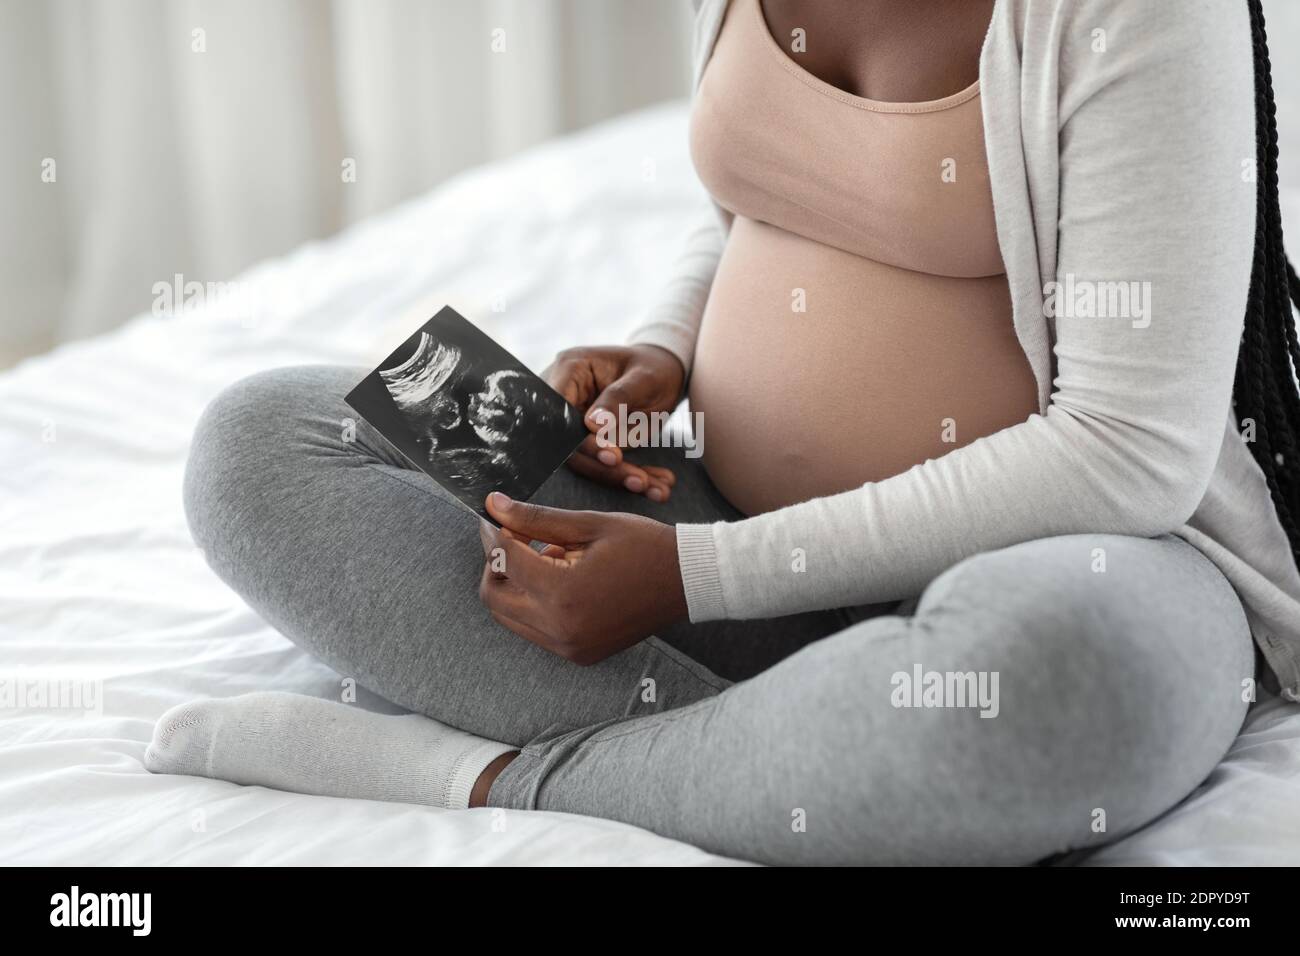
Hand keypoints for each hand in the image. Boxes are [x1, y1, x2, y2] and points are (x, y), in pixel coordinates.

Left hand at [478, 492, 687, 664]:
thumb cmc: (643, 546)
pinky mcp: (578, 654)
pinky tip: (559, 577)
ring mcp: (569, 647)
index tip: (494, 516)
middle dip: (496, 564)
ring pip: (511, 618)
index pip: (504, 561)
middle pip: (494, 598)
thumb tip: (493, 505)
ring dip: (514, 585)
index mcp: (562, 593)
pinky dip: (534, 604)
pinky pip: (536, 630)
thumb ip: (535, 518)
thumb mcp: (588, 524)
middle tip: (512, 537)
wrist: (687, 581)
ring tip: (545, 555)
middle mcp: (560, 628)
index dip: (493, 533)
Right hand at [543, 344, 684, 501]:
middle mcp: (566, 397)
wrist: (665, 374)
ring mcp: (575, 423)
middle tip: (639, 480)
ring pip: (586, 460)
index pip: (558, 409)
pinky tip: (657, 488)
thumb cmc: (654, 367)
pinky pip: (602, 466)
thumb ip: (618, 398)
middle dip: (605, 467)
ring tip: (657, 489)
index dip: (578, 438)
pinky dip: (630, 477)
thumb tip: (591, 426)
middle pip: (569, 442)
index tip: (612, 456)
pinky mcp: (589, 442)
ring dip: (620, 478)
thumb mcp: (644, 378)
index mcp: (571, 369)